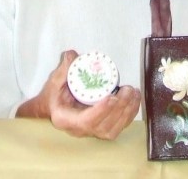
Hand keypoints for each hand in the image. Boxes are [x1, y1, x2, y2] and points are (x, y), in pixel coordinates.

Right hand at [16, 51, 140, 139]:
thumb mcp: (54, 80)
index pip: (85, 121)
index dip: (100, 111)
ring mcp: (91, 132)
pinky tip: (135, 99)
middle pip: (103, 126)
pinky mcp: (102, 129)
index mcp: (66, 119)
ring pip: (113, 130)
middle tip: (127, 90)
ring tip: (133, 92)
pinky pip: (118, 127)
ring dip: (127, 112)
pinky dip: (129, 114)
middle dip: (119, 109)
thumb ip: (64, 68)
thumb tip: (72, 55)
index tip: (111, 97)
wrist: (52, 107)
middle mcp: (79, 130)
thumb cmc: (53, 95)